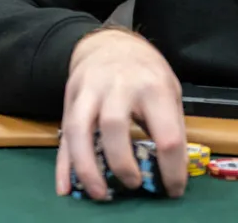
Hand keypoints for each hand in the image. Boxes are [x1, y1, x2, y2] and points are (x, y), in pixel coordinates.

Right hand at [56, 28, 187, 200]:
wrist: (109, 44)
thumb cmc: (145, 71)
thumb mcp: (169, 89)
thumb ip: (172, 125)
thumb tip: (174, 169)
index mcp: (153, 86)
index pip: (166, 134)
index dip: (172, 168)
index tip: (173, 189)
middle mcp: (118, 86)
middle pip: (114, 125)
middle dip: (122, 163)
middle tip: (133, 185)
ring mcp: (89, 91)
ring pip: (79, 129)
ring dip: (86, 167)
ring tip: (98, 194)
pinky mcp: (70, 100)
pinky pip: (64, 135)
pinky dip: (63, 165)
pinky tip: (65, 187)